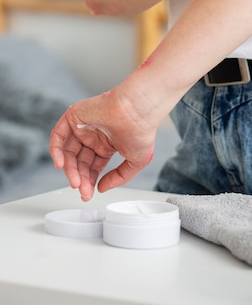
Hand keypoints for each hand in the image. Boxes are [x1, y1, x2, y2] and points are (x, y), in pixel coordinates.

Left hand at [50, 87, 156, 201]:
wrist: (138, 111)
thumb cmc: (142, 131)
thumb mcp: (136, 162)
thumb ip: (119, 178)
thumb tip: (101, 188)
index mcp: (108, 143)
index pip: (92, 165)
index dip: (89, 180)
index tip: (88, 193)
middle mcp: (94, 135)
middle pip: (79, 161)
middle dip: (81, 178)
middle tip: (83, 191)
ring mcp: (84, 126)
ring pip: (68, 151)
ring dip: (69, 169)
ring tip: (75, 182)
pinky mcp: (74, 116)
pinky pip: (58, 135)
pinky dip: (56, 150)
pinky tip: (61, 165)